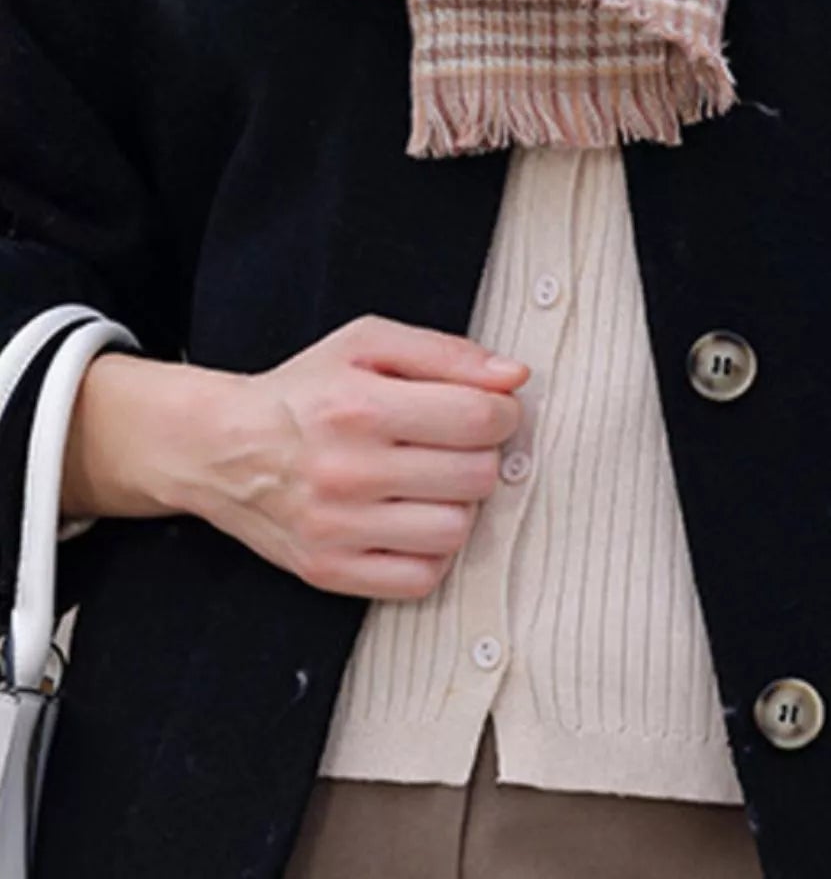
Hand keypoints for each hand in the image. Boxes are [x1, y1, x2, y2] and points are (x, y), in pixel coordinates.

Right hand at [179, 314, 529, 600]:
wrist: (225, 447)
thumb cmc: (305, 392)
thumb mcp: (368, 344)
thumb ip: (447, 353)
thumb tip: (513, 377)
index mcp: (361, 407)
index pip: (479, 420)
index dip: (503, 413)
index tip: (491, 411)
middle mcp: (348, 471)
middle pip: (476, 477)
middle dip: (480, 455)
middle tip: (454, 445)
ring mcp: (338, 529)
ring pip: (456, 530)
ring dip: (458, 504)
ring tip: (432, 482)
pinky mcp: (329, 571)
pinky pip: (421, 578)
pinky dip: (430, 550)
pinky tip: (412, 519)